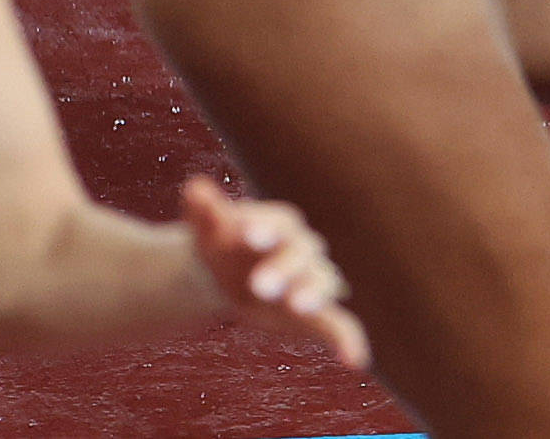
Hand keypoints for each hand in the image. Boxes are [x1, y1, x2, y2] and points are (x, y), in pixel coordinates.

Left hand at [182, 176, 368, 369]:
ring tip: (298, 306)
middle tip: (258, 286)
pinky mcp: (316, 315)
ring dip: (313, 293)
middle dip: (281, 268)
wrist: (228, 275)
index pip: (278, 222)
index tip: (245, 233)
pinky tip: (356, 361)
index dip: (263, 227)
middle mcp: (301, 250)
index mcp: (278, 225)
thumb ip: (204, 212)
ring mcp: (310, 281)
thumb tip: (194, 187)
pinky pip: (339, 325)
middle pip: (299, 254)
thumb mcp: (207, 231)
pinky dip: (349, 340)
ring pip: (322, 283)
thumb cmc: (221, 248)